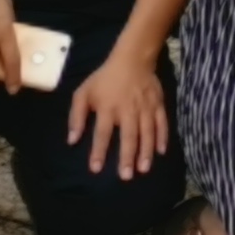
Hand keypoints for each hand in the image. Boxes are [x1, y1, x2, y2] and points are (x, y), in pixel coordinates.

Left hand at [66, 50, 169, 177]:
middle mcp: (128, 109)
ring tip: (143, 169)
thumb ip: (76, 116)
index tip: (96, 169)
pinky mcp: (158, 104)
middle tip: (126, 176)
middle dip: (127, 157)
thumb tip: (72, 140)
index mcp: (108, 107)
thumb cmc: (105, 79)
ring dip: (145, 152)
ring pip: (147, 132)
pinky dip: (163, 137)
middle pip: (128, 136)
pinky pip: (162, 123)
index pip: (102, 133)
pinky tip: (161, 152)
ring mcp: (145, 107)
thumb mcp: (83, 93)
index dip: (98, 151)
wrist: (132, 58)